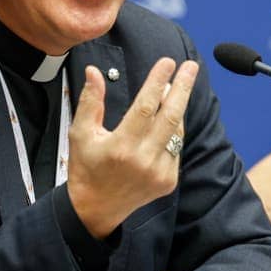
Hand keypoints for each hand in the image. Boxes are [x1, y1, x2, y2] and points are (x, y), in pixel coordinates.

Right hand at [67, 57, 198, 238]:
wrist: (96, 208)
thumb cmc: (86, 167)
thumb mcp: (80, 133)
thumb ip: (90, 101)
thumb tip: (94, 72)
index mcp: (121, 147)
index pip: (146, 106)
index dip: (157, 81)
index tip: (167, 62)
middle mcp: (144, 160)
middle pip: (171, 116)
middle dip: (183, 87)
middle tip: (190, 66)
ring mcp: (159, 173)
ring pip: (177, 131)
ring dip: (178, 106)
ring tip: (175, 87)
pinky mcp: (168, 181)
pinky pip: (176, 148)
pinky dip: (174, 130)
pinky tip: (168, 117)